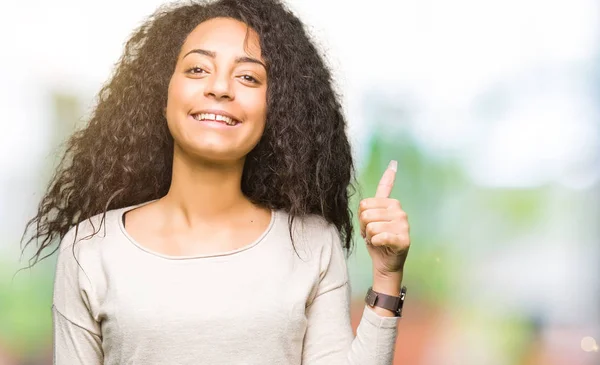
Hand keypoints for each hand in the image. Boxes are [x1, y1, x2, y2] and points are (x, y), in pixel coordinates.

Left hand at [358, 160, 410, 276]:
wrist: (385, 263)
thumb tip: (392, 166)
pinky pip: (380, 236)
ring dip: (369, 236)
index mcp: (391, 204)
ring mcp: (403, 225)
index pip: (378, 192)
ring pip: (371, 225)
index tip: (393, 164)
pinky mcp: (404, 240)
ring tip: (376, 240)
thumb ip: (373, 202)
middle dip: (363, 226)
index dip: (379, 190)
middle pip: (366, 212)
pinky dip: (375, 243)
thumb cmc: (377, 240)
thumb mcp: (371, 219)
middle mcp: (399, 211)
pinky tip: (381, 244)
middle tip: (371, 234)